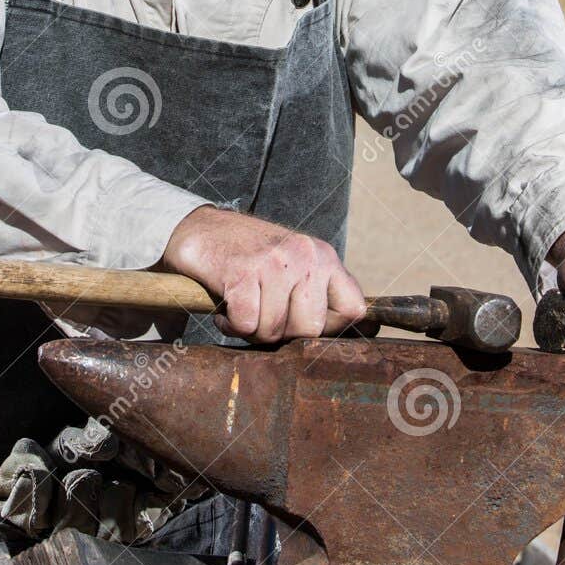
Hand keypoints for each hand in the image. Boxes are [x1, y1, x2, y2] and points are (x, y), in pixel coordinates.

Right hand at [162, 205, 366, 342]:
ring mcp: (274, 262)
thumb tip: (362, 333)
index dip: (331, 330)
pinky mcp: (242, 272)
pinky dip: (230, 325)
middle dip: (283, 334)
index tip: (303, 328)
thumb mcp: (297, 267)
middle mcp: (305, 255)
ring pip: (274, 330)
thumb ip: (321, 294)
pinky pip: (245, 325)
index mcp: (324, 256)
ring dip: (251, 331)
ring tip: (243, 308)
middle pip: (310, 329)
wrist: (202, 230)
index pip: (354, 310)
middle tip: (263, 317)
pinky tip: (226, 307)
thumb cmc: (252, 258)